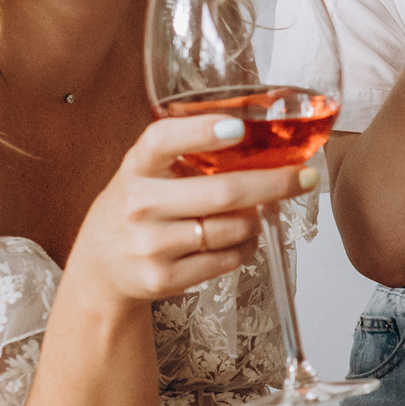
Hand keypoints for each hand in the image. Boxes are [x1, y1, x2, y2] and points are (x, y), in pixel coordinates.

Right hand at [65, 115, 316, 307]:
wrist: (100, 267)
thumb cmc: (138, 209)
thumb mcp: (147, 173)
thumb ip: (186, 155)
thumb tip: (262, 145)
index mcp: (135, 167)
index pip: (163, 141)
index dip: (201, 131)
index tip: (238, 127)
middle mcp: (139, 204)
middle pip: (223, 192)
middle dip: (274, 184)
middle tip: (304, 177)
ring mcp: (150, 245)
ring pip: (233, 228)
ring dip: (256, 220)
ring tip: (252, 215)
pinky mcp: (164, 278)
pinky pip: (228, 259)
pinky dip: (245, 247)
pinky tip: (238, 240)